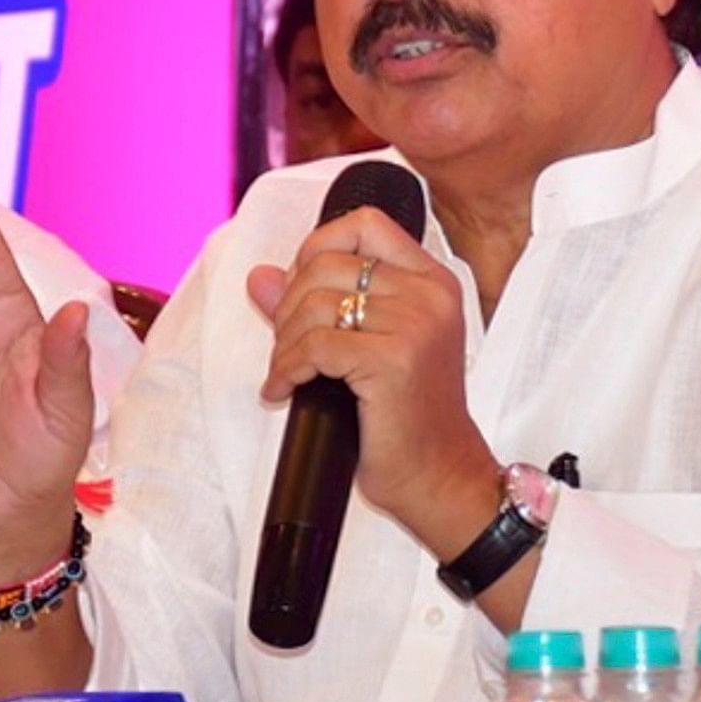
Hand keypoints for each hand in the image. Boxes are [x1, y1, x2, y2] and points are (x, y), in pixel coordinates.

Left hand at [247, 207, 499, 553]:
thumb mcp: (369, 347)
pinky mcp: (392, 360)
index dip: (316, 248)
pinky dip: (287, 369)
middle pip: (327, 263)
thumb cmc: (408, 417)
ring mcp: (415, 325)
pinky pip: (314, 347)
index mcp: (432, 281)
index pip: (364, 225)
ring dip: (285, 343)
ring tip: (287, 372)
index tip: (301, 291)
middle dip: (289, 306)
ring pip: (314, 305)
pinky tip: (285, 392)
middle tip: (288, 346)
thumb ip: (318, 303)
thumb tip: (259, 276)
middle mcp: (430, 294)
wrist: (441, 476)